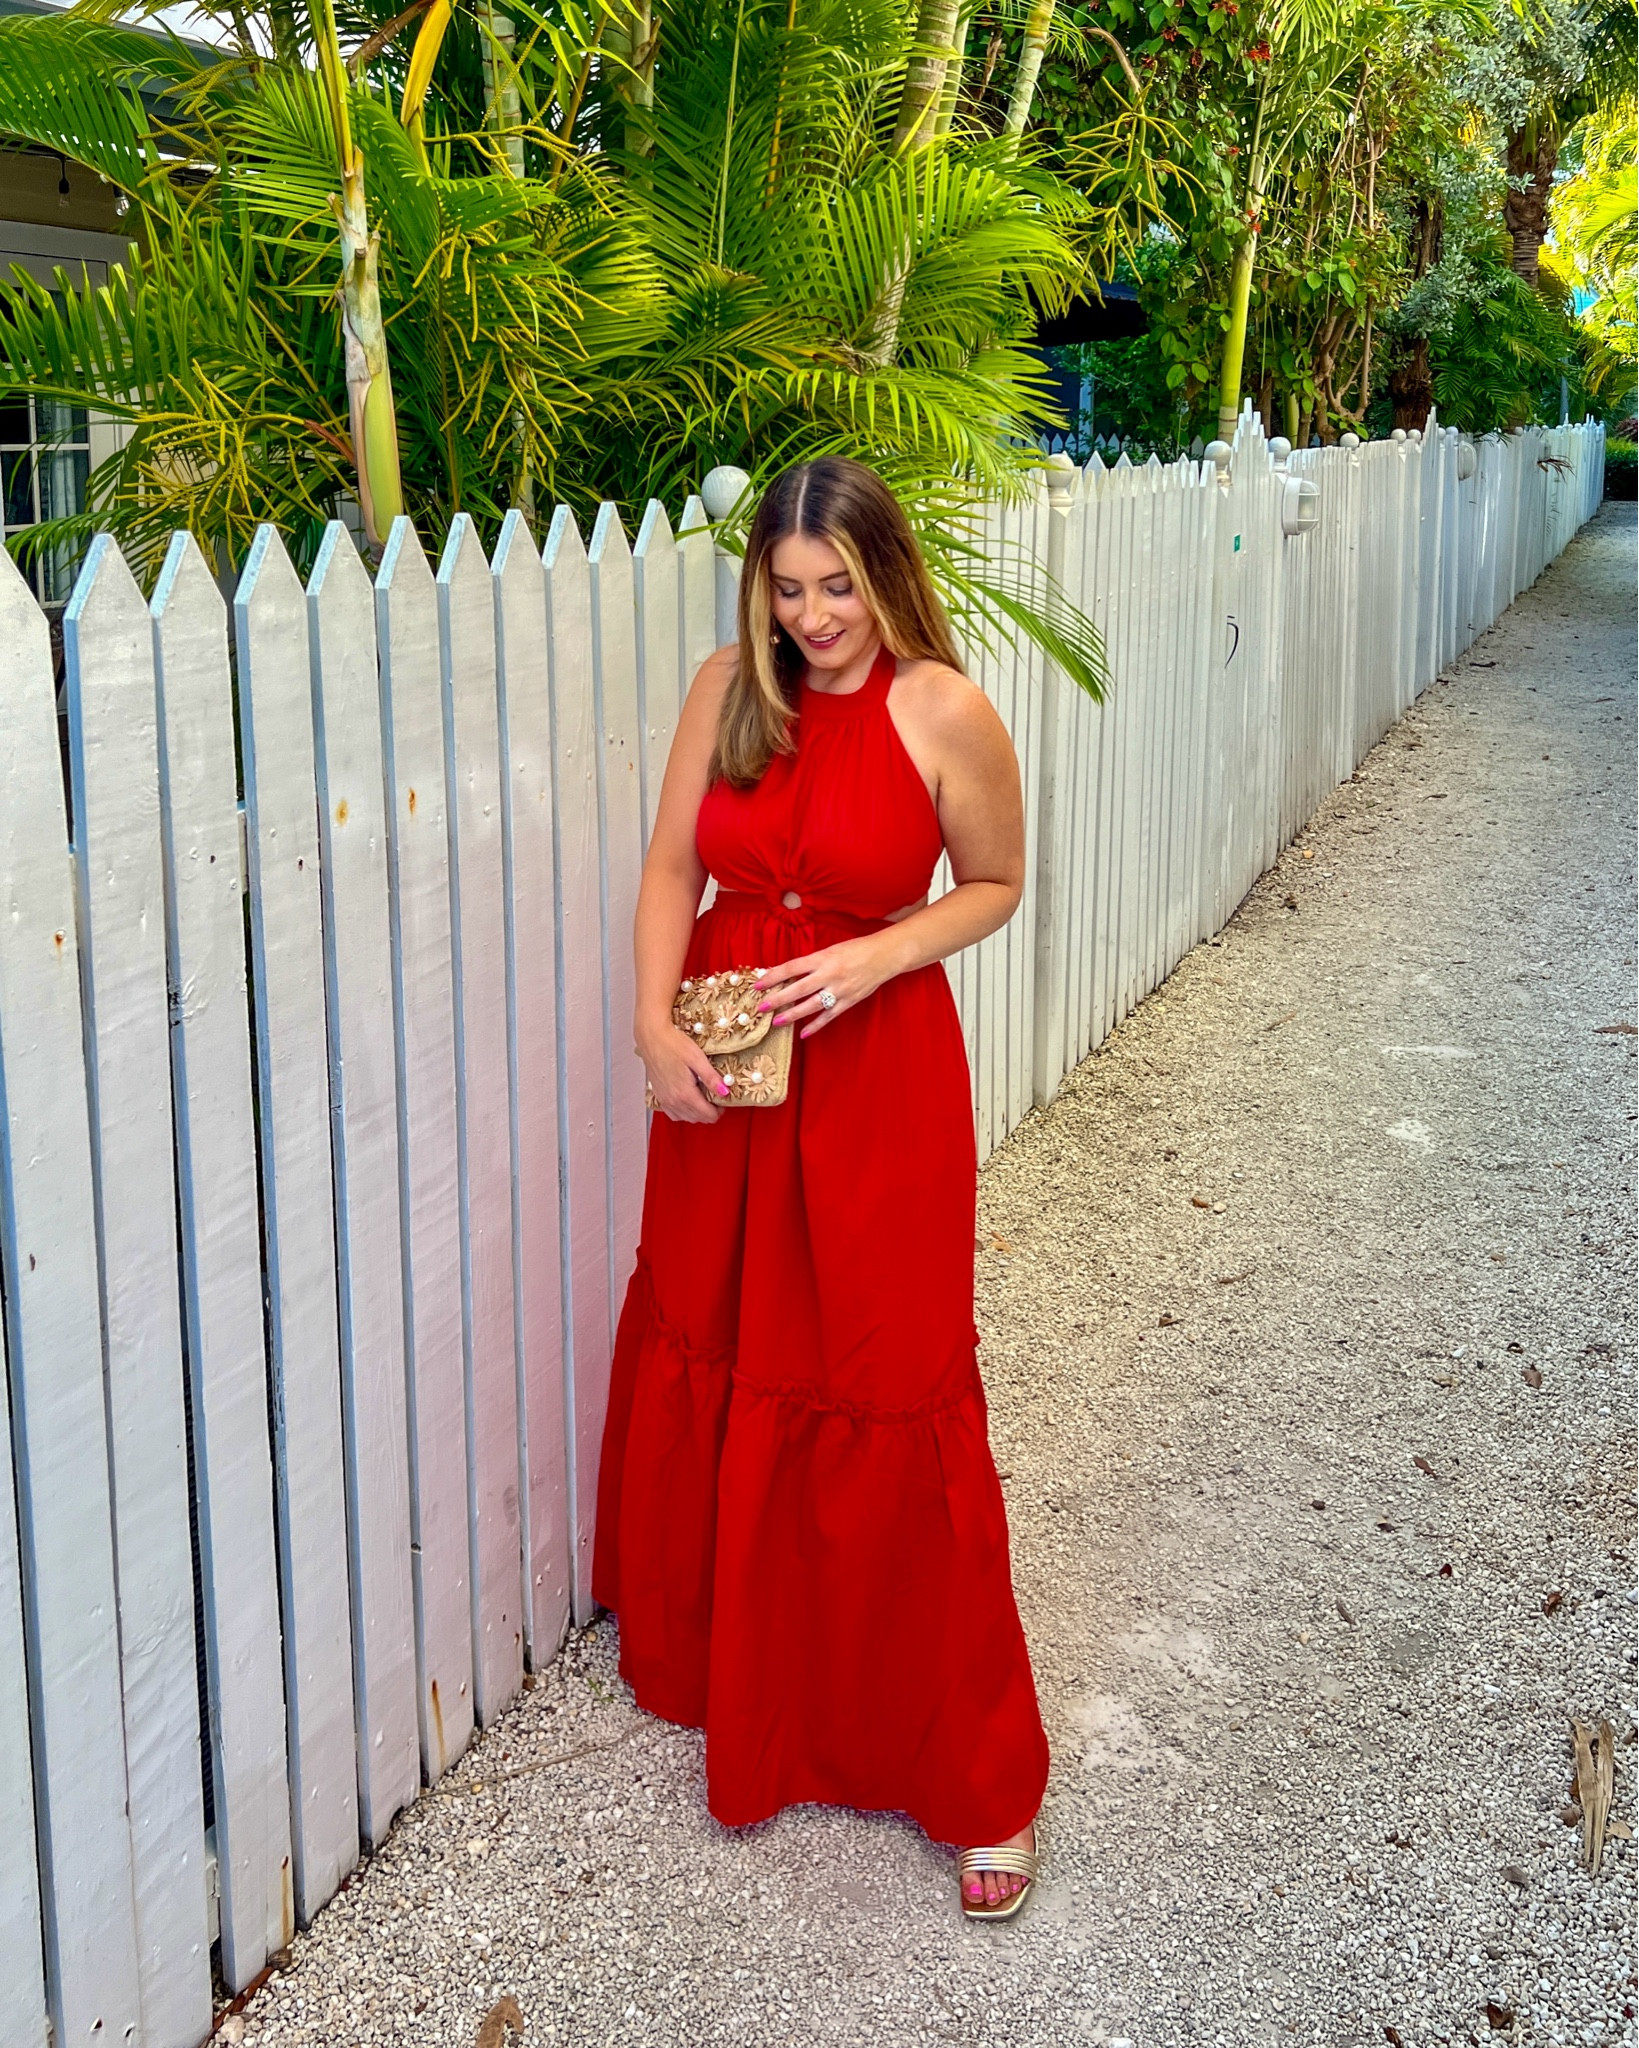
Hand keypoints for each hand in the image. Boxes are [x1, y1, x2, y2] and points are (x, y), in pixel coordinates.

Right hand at [637, 1019, 731, 1122]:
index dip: (719, 1110)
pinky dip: (683, 1112)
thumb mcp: (697, 1058)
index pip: (708, 1115)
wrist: (651, 1037)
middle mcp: (674, 1101)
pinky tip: (687, 1101)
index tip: (723, 1098)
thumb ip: (711, 1078)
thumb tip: (725, 1092)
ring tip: (703, 1097)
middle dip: (710, 1111)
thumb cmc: (673, 1044)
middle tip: (715, 1096)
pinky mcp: (659, 1096)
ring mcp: (664, 1100)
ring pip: (686, 1118)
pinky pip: (673, 1114)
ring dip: (697, 1113)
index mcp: (685, 1093)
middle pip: (698, 1118)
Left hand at [754, 935, 892, 1036]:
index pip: (791, 968)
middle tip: (762, 1007)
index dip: (773, 976)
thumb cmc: (855, 949)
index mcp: (822, 958)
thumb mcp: (830, 951)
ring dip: (792, 1014)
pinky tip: (803, 1033)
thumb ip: (810, 963)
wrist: (884, 956)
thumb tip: (787, 974)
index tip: (758, 984)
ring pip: (811, 1005)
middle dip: (778, 999)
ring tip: (777, 1022)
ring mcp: (840, 989)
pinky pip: (829, 1016)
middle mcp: (829, 974)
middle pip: (798, 989)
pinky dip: (816, 1025)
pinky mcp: (849, 1001)